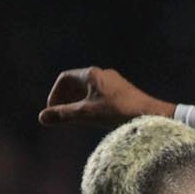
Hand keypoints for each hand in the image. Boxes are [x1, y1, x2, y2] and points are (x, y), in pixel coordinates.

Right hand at [39, 67, 174, 127]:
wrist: (153, 115)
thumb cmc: (121, 112)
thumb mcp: (88, 114)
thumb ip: (64, 115)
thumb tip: (41, 118)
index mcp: (92, 74)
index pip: (64, 78)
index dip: (55, 94)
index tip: (52, 110)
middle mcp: (103, 75)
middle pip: (76, 83)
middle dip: (65, 99)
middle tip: (60, 115)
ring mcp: (114, 83)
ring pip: (89, 91)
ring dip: (77, 103)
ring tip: (73, 118)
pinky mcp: (123, 93)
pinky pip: (100, 96)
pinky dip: (90, 105)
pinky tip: (94, 119)